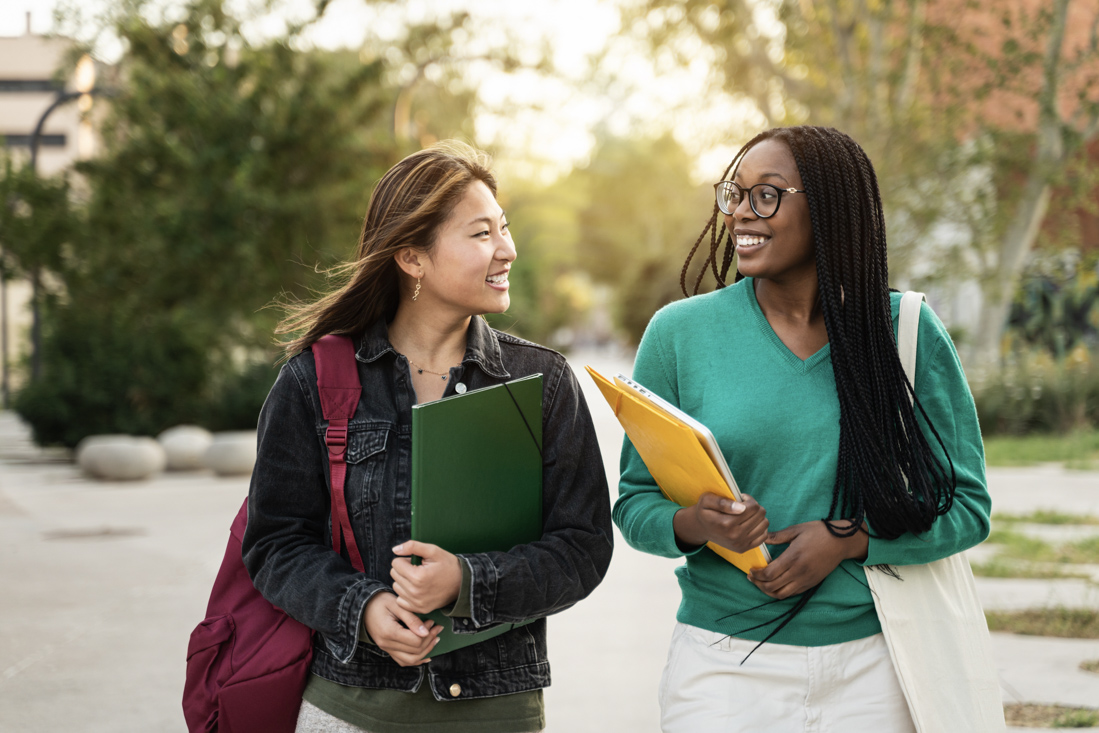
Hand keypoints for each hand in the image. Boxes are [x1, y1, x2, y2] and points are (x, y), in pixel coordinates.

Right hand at [362, 592, 441, 666]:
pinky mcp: (388, 650)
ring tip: (435, 639)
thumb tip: (426, 632)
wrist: (364, 607)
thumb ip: (411, 619)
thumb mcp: (397, 605)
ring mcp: (386, 649)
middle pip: (415, 651)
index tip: (432, 622)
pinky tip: (427, 653)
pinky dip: (416, 659)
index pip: (414, 641)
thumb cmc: (381, 602)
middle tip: (437, 628)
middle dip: (430, 641)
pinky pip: (404, 661)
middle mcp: (386, 644)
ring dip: (425, 651)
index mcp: (389, 632)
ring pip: (410, 660)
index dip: (427, 633)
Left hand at [390, 540, 462, 613]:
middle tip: (419, 569)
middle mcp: (415, 592)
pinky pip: (400, 600)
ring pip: (396, 587)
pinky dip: (406, 594)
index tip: (417, 562)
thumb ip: (413, 547)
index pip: (395, 563)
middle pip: (394, 575)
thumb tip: (395, 550)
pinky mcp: (418, 609)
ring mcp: (416, 602)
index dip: (405, 559)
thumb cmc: (448, 565)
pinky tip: (416, 589)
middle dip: (404, 569)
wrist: (462, 584)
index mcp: (417, 576)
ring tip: (419, 579)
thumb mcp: (433, 551)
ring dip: (404, 581)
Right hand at [673, 492, 767, 553]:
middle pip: (760, 514)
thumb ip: (722, 502)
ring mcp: (740, 544)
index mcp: (726, 523)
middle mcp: (734, 536)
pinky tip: (750, 523)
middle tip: (744, 506)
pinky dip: (760, 527)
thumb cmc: (705, 512)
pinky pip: (763, 536)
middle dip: (754, 507)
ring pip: (764, 524)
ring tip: (747, 514)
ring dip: (758, 516)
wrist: (702, 529)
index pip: (752, 507)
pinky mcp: (744, 548)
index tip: (741, 499)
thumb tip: (741, 508)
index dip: (748, 499)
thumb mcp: (707, 501)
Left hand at [748, 520, 868, 598]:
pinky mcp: (811, 584)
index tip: (750, 570)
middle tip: (751, 577)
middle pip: (772, 587)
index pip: (769, 574)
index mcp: (793, 557)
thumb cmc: (819, 532)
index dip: (756, 575)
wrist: (842, 542)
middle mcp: (799, 572)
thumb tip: (762, 538)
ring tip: (761, 583)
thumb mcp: (796, 530)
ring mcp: (806, 580)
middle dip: (758, 584)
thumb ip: (778, 536)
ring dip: (768, 591)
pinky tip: (775, 584)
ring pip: (782, 594)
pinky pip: (792, 593)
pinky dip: (780, 592)